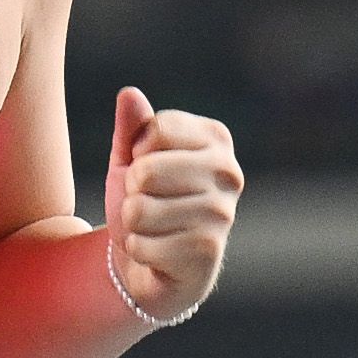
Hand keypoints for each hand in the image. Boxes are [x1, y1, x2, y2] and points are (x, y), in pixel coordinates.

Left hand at [99, 86, 241, 321]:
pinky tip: (155, 253)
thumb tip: (129, 94)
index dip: (138, 151)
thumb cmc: (145, 201)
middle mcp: (228, 172)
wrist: (151, 263)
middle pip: (147, 170)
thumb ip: (131, 127)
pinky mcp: (208, 250)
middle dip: (132, 191)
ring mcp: (222, 213)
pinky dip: (137, 250)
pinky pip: (142, 244)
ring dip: (133, 224)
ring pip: (140, 210)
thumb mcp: (131, 159)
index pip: (158, 128)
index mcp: (216, 139)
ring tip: (151, 228)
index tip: (148, 166)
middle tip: (146, 202)